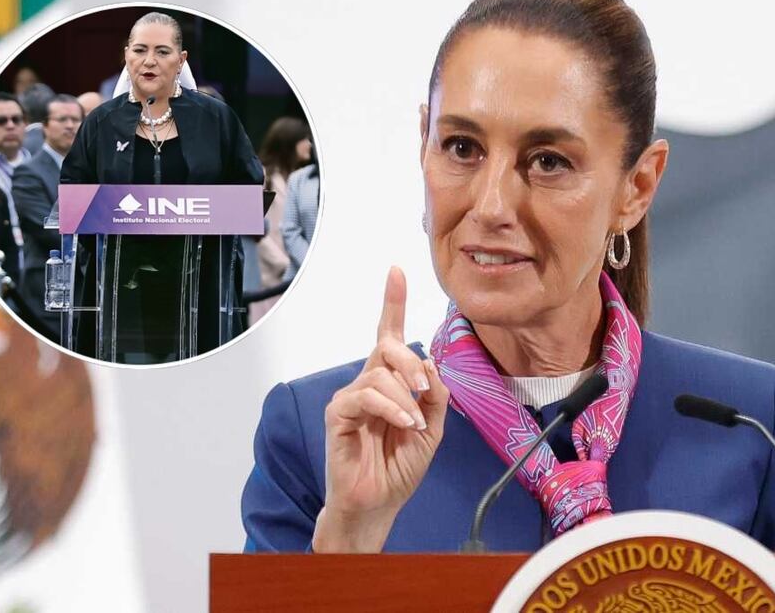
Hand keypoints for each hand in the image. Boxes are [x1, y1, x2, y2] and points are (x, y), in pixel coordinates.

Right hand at [312, 267, 448, 551]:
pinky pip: (365, 396)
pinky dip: (391, 407)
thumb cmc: (398, 467)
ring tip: (414, 422)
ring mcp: (351, 398)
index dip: (392, 302)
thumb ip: (436, 396)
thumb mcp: (432, 428)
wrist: (378, 503)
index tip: (396, 271)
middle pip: (389, 346)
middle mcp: (368, 383)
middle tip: (425, 387)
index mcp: (390, 382)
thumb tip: (431, 366)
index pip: (390, 335)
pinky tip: (403, 422)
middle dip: (412, 362)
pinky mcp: (338, 415)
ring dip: (405, 396)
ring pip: (379, 372)